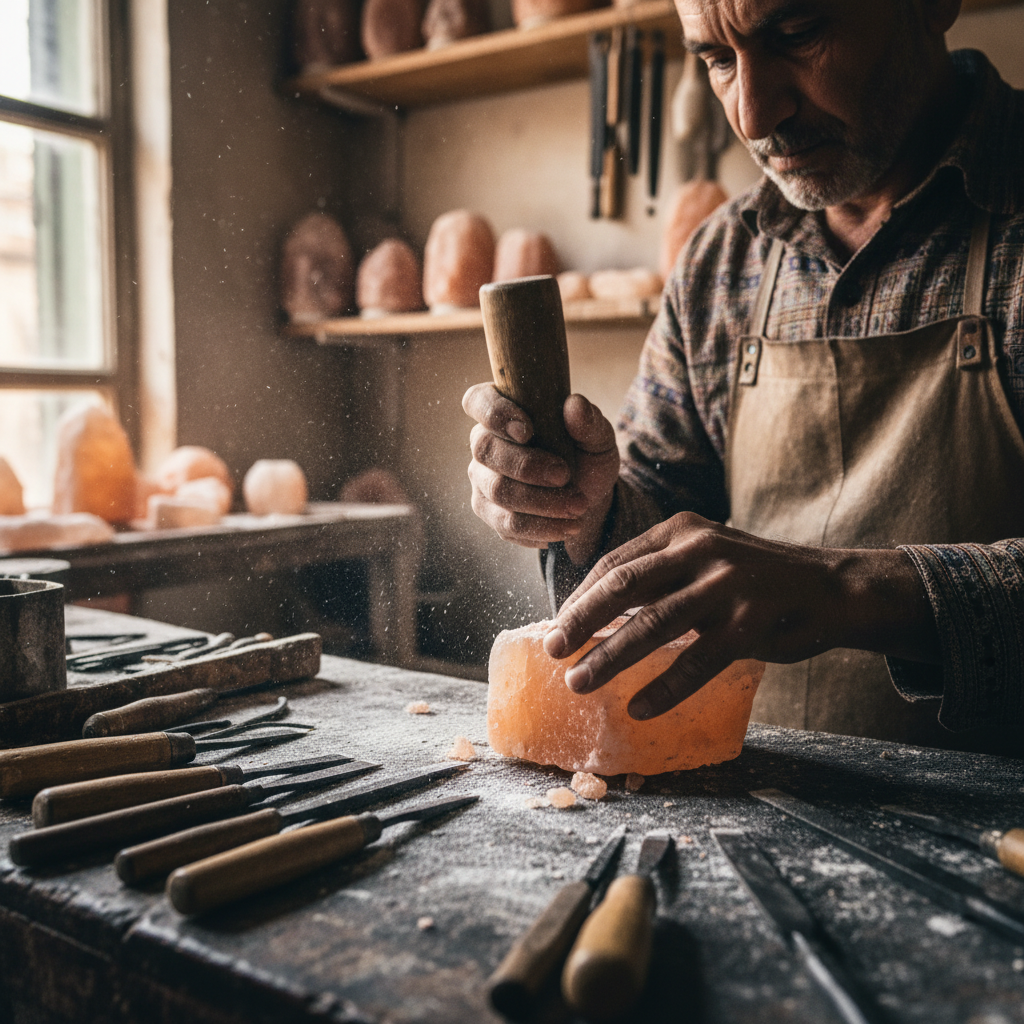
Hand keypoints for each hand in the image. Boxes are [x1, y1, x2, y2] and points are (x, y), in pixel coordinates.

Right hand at [462, 384, 619, 563]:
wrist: (585, 499)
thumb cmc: (585, 457)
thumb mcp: (597, 439)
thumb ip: (589, 423)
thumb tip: (575, 405)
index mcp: (504, 410)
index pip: (478, 401)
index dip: (495, 414)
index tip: (527, 431)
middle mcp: (484, 443)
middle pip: (486, 451)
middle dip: (527, 466)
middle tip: (565, 476)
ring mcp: (482, 479)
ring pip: (498, 491)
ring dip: (541, 503)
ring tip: (577, 507)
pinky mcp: (489, 512)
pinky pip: (505, 524)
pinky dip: (540, 527)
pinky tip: (564, 527)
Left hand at [541, 512, 938, 719]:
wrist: (831, 587)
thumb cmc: (755, 578)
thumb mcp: (705, 554)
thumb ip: (660, 571)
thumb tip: (596, 612)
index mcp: (681, 530)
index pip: (616, 562)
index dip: (580, 596)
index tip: (557, 625)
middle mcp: (700, 550)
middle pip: (623, 586)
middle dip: (580, 621)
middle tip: (552, 650)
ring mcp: (727, 586)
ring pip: (653, 625)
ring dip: (609, 657)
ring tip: (579, 683)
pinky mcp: (751, 624)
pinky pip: (696, 662)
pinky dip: (664, 688)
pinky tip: (638, 708)